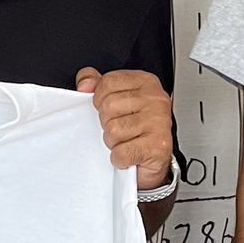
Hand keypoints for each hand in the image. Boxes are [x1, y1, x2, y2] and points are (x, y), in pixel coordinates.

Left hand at [76, 67, 172, 188]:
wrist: (155, 161)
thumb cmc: (137, 130)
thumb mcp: (118, 100)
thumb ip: (98, 86)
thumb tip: (84, 85)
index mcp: (146, 83)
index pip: (108, 82)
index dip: (100, 100)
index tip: (111, 111)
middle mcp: (155, 99)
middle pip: (108, 106)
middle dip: (107, 123)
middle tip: (121, 130)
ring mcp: (159, 122)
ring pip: (113, 130)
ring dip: (114, 142)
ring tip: (126, 142)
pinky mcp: (158, 146)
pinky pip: (121, 153)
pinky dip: (120, 159)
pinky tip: (130, 155)